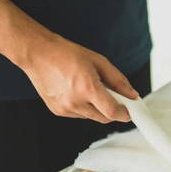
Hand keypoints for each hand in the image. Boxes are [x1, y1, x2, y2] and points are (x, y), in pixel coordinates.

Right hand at [18, 35, 138, 123]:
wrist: (38, 54)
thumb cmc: (67, 54)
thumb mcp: (99, 62)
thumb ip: (118, 80)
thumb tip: (132, 95)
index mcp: (87, 88)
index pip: (112, 112)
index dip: (124, 114)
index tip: (129, 111)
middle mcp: (75, 102)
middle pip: (104, 118)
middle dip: (112, 110)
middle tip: (112, 95)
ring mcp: (65, 109)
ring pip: (91, 117)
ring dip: (97, 108)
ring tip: (88, 88)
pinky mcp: (57, 111)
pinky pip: (79, 115)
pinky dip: (84, 107)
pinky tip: (76, 91)